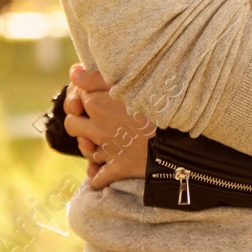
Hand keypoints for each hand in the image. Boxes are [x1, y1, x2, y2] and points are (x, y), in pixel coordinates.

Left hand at [63, 65, 149, 188]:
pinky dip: (97, 174)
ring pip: (85, 150)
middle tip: (94, 118)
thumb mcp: (129, 82)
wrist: (180, 135)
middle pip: (72, 124)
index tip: (96, 94)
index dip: (85, 95)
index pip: (77, 97)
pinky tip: (101, 167)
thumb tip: (73, 73)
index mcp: (97, 104)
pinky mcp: (119, 169)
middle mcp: (97, 128)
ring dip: (90, 145)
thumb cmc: (158, 101)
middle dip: (80, 120)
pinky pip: (98, 177)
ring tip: (102, 139)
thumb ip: (96, 77)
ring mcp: (107, 150)